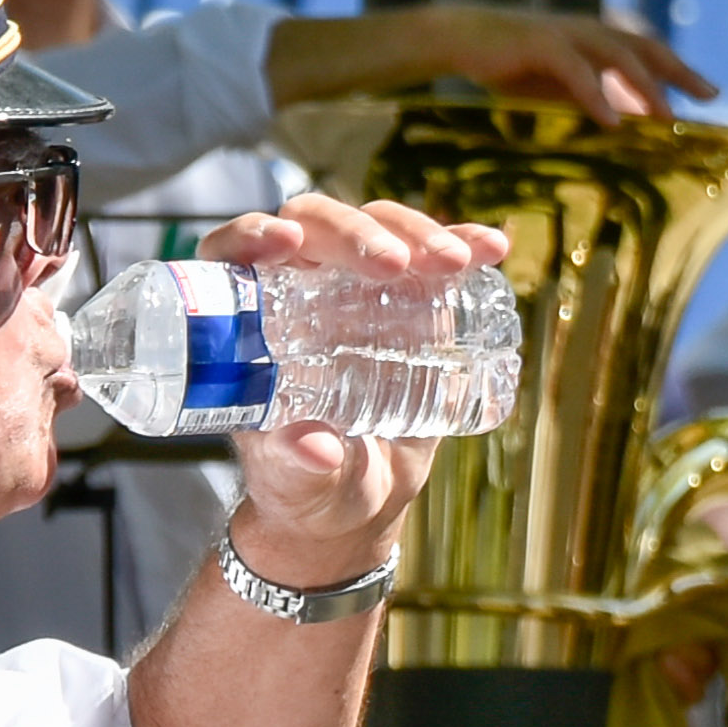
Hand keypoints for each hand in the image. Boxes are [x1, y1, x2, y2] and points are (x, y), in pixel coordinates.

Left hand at [199, 194, 511, 588]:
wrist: (355, 499)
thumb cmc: (304, 487)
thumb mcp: (296, 482)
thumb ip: (296, 468)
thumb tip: (313, 448)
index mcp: (252, 324)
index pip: (237, 255)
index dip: (253, 234)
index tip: (285, 244)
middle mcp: (300, 290)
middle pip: (315, 228)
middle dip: (353, 232)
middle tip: (392, 264)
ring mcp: (359, 290)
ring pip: (376, 230)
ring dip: (413, 233)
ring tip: (450, 263)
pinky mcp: (411, 301)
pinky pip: (433, 261)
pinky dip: (463, 246)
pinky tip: (490, 247)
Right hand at [402, 3, 714, 121]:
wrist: (458, 37)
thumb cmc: (507, 63)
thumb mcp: (556, 84)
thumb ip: (589, 95)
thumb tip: (624, 120)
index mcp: (593, 38)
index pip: (646, 52)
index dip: (679, 70)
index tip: (708, 93)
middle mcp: (586, 30)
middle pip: (644, 48)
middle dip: (678, 72)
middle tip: (710, 96)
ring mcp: (564, 34)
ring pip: (617, 56)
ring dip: (645, 86)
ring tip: (666, 117)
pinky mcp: (539, 43)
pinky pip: (575, 71)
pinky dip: (595, 95)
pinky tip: (612, 121)